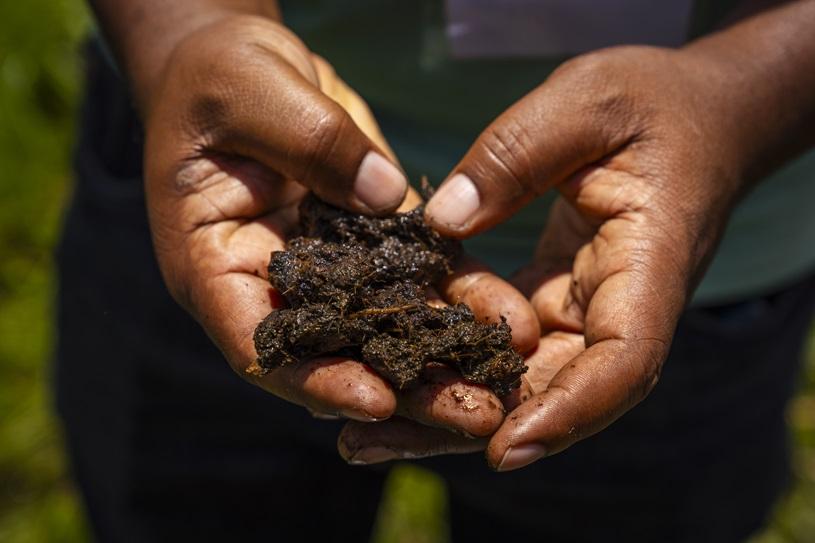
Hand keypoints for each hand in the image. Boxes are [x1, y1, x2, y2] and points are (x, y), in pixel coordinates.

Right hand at [143, 16, 538, 433]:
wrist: (240, 63)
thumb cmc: (218, 76)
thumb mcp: (247, 91)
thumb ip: (310, 142)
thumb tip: (385, 199)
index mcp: (215, 265)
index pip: (260, 343)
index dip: (314, 377)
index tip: (376, 401)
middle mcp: (274, 284)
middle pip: (334, 355)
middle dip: (403, 391)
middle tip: (474, 419)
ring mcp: (326, 268)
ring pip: (384, 328)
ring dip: (443, 359)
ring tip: (505, 383)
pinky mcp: (369, 241)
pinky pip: (416, 276)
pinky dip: (458, 299)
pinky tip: (507, 320)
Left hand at [338, 44, 758, 467]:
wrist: (698, 115)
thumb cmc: (655, 101)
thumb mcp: (587, 101)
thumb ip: (520, 154)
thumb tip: (443, 220)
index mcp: (649, 266)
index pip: (623, 362)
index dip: (568, 412)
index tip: (501, 448)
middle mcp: (620, 307)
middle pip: (555, 391)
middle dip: (471, 426)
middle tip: (373, 443)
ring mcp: (587, 309)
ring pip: (523, 380)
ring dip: (447, 408)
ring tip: (362, 435)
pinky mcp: (555, 299)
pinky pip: (505, 344)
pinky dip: (455, 362)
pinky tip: (394, 369)